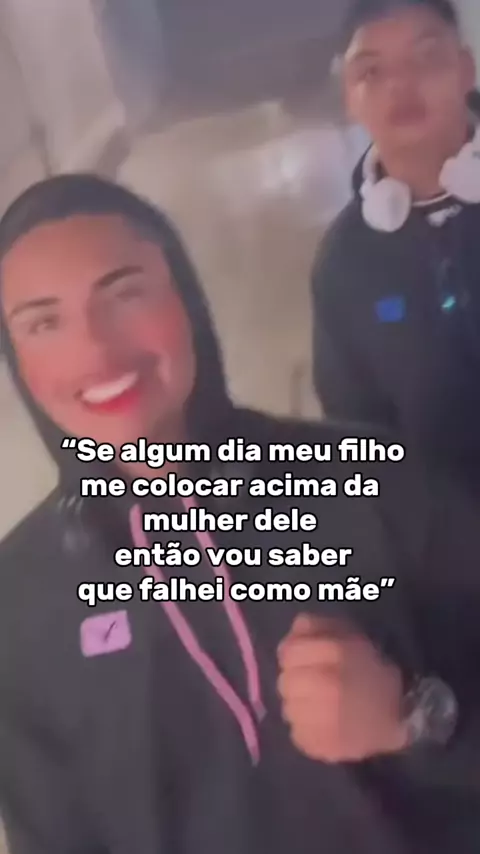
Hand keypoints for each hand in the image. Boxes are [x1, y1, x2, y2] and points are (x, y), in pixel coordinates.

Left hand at [277, 613, 407, 762]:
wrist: (401, 713)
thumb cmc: (370, 668)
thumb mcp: (348, 634)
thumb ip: (317, 627)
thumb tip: (293, 634)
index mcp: (338, 654)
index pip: (290, 653)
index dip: (292, 655)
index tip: (301, 659)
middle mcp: (330, 686)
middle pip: (285, 683)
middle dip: (294, 680)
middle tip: (308, 683)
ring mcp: (327, 722)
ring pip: (289, 709)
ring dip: (299, 705)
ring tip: (316, 704)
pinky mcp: (326, 748)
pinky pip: (298, 734)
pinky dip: (305, 728)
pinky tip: (321, 723)